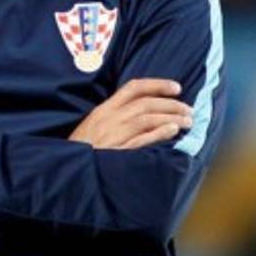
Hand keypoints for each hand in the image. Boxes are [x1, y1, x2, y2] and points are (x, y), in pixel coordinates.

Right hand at [69, 79, 191, 149]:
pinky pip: (141, 140)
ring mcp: (113, 135)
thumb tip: (143, 112)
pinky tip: (173, 131)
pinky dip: (159, 133)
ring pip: (147, 119)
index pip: (133, 88)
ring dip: (171, 117)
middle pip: (146, 104)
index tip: (176, 87)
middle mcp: (109, 119)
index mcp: (104, 110)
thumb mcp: (93, 127)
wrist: (66, 170)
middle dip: (171, 104)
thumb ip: (114, 117)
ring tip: (187, 121)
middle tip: (189, 109)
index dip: (157, 84)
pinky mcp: (116, 152)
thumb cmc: (81, 150)